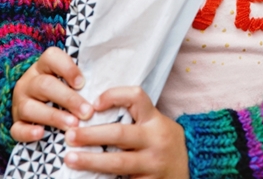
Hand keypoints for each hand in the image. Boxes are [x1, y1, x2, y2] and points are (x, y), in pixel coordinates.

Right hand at [10, 47, 92, 142]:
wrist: (36, 103)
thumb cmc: (62, 88)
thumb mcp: (70, 79)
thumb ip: (83, 79)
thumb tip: (108, 87)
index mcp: (44, 66)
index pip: (51, 57)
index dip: (67, 68)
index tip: (82, 83)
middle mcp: (29, 82)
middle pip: (45, 85)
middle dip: (68, 99)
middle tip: (87, 112)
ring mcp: (20, 102)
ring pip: (30, 108)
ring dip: (53, 117)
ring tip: (72, 125)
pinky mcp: (16, 122)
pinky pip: (16, 128)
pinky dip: (28, 132)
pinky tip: (41, 134)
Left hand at [63, 86, 188, 178]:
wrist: (193, 165)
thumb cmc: (164, 141)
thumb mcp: (155, 124)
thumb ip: (133, 119)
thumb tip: (93, 113)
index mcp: (155, 120)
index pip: (137, 97)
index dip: (114, 96)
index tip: (94, 104)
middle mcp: (155, 140)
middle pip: (119, 134)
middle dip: (91, 135)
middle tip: (70, 135)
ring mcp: (153, 164)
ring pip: (118, 163)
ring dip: (91, 161)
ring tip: (70, 159)